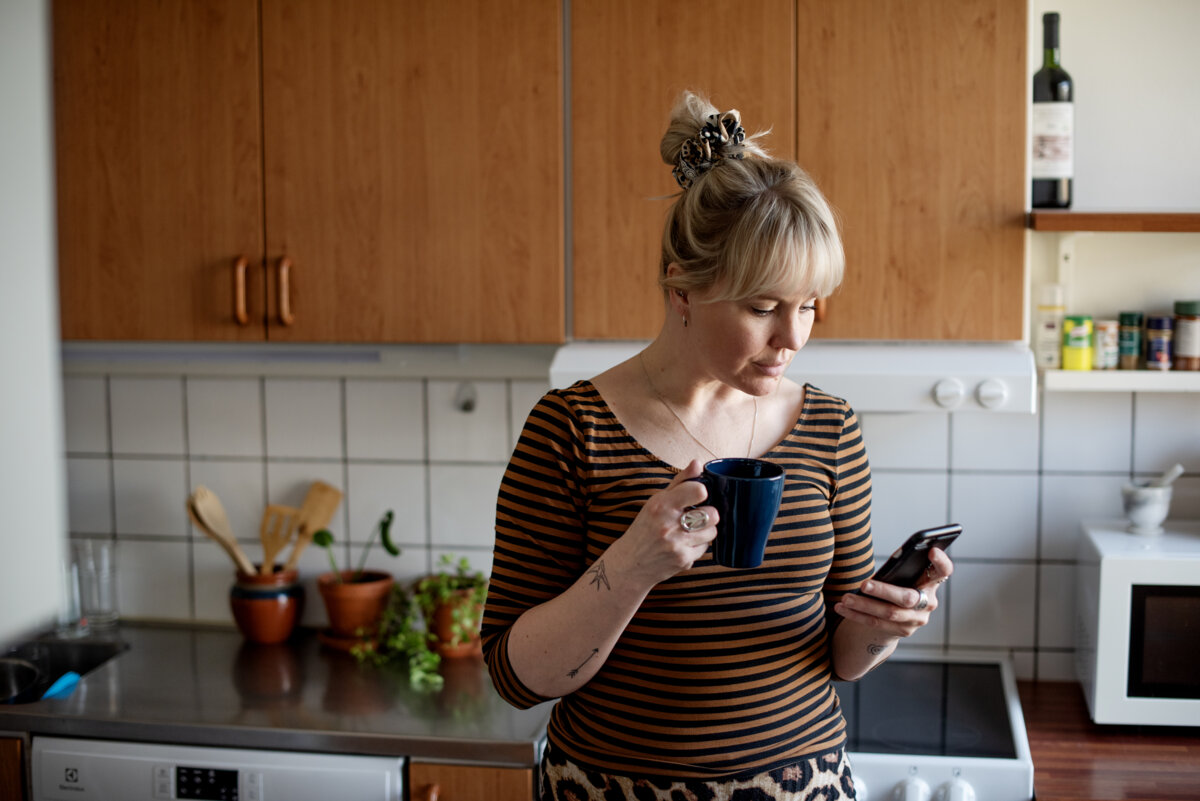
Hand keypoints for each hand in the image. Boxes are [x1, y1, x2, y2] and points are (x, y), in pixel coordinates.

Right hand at [614, 459, 719, 585]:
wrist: (630, 563)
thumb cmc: (645, 528)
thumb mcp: (656, 501)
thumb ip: (680, 481)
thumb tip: (698, 462)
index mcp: (661, 505)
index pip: (698, 491)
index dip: (702, 492)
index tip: (697, 496)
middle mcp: (668, 524)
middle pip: (712, 514)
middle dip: (708, 514)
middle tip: (697, 516)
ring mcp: (677, 544)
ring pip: (712, 532)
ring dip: (705, 531)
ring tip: (690, 531)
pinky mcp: (683, 560)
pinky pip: (705, 548)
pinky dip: (698, 546)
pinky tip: (684, 545)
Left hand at [834, 547, 953, 637]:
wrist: (897, 614)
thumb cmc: (898, 582)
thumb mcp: (902, 574)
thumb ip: (900, 568)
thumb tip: (890, 561)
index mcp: (932, 582)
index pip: (943, 571)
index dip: (941, 562)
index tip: (931, 550)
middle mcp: (929, 603)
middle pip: (907, 598)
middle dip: (883, 591)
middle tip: (863, 584)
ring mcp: (917, 619)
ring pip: (889, 613)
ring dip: (863, 605)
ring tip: (845, 598)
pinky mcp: (903, 631)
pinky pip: (877, 623)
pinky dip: (857, 615)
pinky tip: (841, 608)